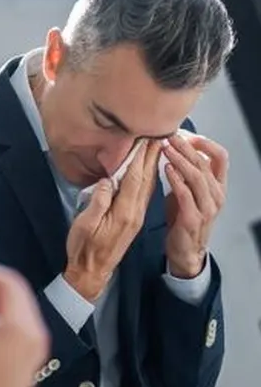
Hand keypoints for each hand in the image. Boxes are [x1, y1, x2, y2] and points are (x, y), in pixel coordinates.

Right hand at [64, 140, 160, 300]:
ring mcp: (135, 217)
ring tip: (156, 147)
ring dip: (152, 165)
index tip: (144, 137)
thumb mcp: (85, 225)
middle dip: (151, 155)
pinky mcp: (133, 220)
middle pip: (145, 179)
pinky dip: (148, 178)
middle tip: (157, 134)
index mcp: (123, 212)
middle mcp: (134, 212)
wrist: (91, 272)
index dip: (139, 156)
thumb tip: (106, 181)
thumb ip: (97, 201)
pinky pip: (144, 194)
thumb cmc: (83, 249)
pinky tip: (149, 171)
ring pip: (147, 186)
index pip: (134, 178)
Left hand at [163, 132, 227, 277]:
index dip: (205, 143)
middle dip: (186, 148)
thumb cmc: (183, 220)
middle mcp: (216, 195)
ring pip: (197, 176)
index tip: (187, 135)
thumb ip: (185, 176)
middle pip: (205, 163)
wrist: (184, 250)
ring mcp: (207, 207)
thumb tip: (172, 153)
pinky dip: (176, 179)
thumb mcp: (187, 194)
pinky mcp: (193, 218)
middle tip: (170, 137)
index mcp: (217, 187)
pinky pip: (185, 194)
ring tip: (166, 149)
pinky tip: (166, 169)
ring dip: (180, 160)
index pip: (221, 157)